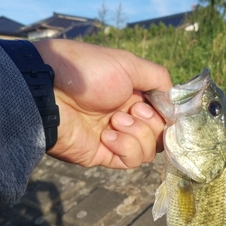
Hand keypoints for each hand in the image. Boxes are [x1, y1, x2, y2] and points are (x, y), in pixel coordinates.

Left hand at [33, 39, 171, 168]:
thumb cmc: (89, 73)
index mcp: (133, 95)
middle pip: (160, 135)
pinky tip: (109, 136)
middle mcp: (127, 117)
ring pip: (148, 151)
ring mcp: (116, 138)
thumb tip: (174, 100)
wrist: (50, 93)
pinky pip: (130, 161)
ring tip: (115, 120)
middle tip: (132, 109)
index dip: (167, 115)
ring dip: (138, 134)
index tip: (164, 109)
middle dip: (151, 123)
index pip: (163, 114)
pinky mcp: (104, 155)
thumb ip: (158, 78)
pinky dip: (126, 148)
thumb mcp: (129, 65)